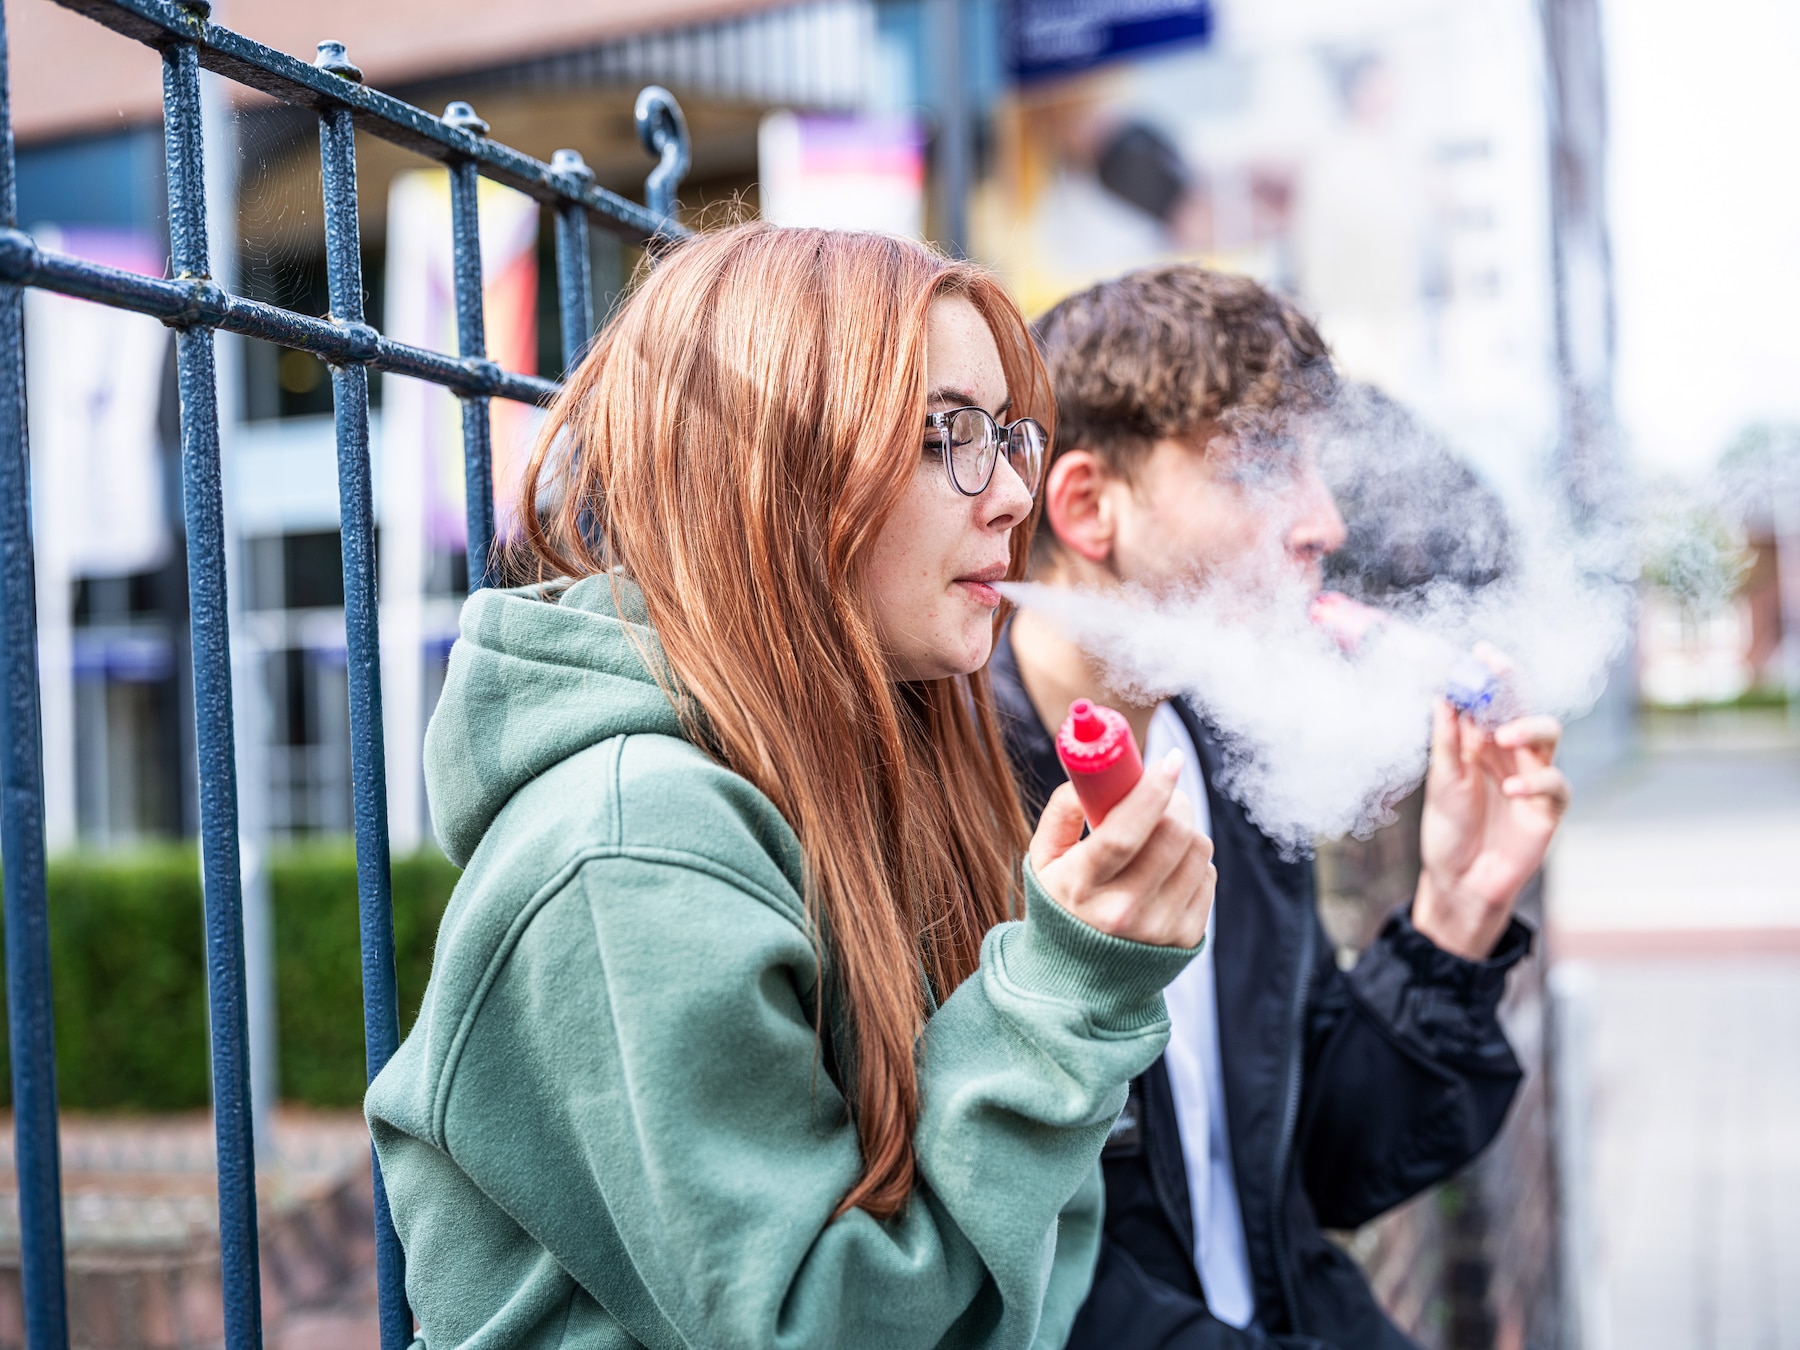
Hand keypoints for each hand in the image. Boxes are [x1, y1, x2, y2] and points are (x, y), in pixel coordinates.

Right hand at [1029, 753, 1215, 948]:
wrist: (1079, 976)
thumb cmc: (1063, 901)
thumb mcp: (1044, 859)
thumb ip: (1062, 813)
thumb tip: (1095, 778)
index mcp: (1080, 887)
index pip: (1123, 834)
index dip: (1151, 792)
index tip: (1169, 761)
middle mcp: (1122, 913)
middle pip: (1173, 835)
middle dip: (1175, 800)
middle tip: (1164, 791)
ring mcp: (1158, 929)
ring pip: (1199, 850)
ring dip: (1186, 828)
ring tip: (1160, 835)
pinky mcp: (1186, 938)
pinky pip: (1208, 875)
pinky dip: (1193, 860)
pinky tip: (1167, 868)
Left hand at [1415, 699, 1570, 959]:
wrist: (1460, 880)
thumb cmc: (1448, 829)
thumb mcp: (1441, 780)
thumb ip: (1446, 740)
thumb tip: (1443, 693)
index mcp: (1480, 741)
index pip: (1491, 698)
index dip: (1490, 674)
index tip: (1481, 651)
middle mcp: (1510, 753)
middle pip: (1523, 705)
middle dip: (1514, 685)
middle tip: (1497, 673)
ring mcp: (1532, 776)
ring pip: (1548, 734)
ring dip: (1527, 727)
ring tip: (1501, 737)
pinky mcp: (1548, 808)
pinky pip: (1554, 784)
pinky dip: (1535, 782)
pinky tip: (1512, 789)